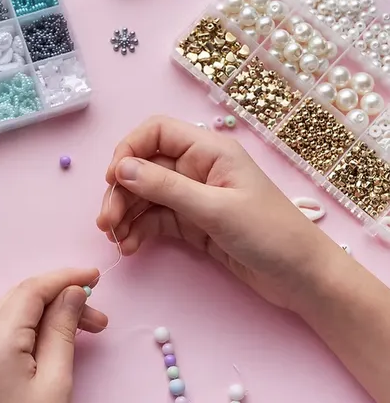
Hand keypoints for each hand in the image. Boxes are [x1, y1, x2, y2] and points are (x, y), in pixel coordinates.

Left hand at [0, 268, 107, 402]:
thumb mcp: (56, 383)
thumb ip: (62, 331)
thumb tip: (73, 293)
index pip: (31, 290)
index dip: (64, 278)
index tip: (95, 278)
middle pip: (18, 298)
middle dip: (58, 300)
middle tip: (97, 321)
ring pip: (1, 309)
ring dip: (38, 311)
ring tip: (73, 331)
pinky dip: (15, 323)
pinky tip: (40, 337)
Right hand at [95, 116, 340, 310]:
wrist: (304, 279)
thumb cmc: (270, 235)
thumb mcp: (215, 209)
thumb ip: (166, 188)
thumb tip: (121, 169)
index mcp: (209, 151)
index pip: (156, 132)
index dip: (128, 150)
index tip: (113, 179)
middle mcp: (197, 168)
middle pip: (143, 167)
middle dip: (121, 192)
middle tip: (106, 223)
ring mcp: (193, 196)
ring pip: (144, 195)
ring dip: (125, 214)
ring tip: (115, 239)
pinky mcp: (192, 223)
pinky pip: (154, 219)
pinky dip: (138, 231)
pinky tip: (131, 247)